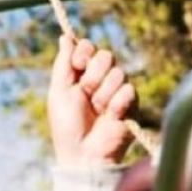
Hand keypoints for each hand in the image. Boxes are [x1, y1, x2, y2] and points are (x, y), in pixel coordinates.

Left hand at [48, 36, 136, 166]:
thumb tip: (65, 37)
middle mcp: (101, 79)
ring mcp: (117, 91)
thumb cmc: (67, 125)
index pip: (89, 47)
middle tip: (86, 94)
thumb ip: (63, 63)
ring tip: (98, 111)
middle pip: (106, 56)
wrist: (83, 153)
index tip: (77, 65)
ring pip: (118, 73)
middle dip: (93, 75)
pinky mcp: (132, 104)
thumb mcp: (59, 91)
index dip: (84, 53)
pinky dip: (117, 104)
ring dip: (103, 94)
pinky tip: (111, 117)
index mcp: (82, 74)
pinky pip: (129, 90)